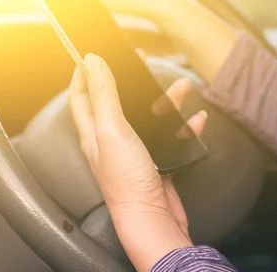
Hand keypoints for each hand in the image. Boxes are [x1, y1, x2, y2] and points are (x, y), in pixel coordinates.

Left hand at [69, 52, 206, 271]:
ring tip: (183, 88)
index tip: (91, 55)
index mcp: (94, 132)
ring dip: (167, 100)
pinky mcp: (157, 160)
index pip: (81, 96)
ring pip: (149, 116)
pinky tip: (196, 119)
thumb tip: (92, 62)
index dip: (83, 74)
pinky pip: (172, 136)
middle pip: (117, 101)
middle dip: (130, 79)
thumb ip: (104, 95)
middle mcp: (111, 140)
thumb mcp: (112, 130)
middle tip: (139, 61)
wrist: (153, 220)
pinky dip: (185, 126)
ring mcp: (135, 151)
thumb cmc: (127, 182)